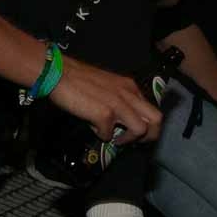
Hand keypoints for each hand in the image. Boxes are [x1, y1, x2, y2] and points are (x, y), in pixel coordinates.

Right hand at [48, 56, 163, 143]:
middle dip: (150, 136)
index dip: (147, 124)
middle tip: (136, 142)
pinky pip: (109, 134)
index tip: (136, 132)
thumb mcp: (107, 86)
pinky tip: (93, 128)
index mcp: (130, 87)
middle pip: (156, 119)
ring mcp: (118, 104)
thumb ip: (118, 100)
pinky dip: (101, 135)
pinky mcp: (104, 114)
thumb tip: (119, 121)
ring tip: (116, 140)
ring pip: (141, 129)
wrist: (60, 73)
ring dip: (129, 139)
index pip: (151, 108)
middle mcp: (129, 94)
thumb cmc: (78, 79)